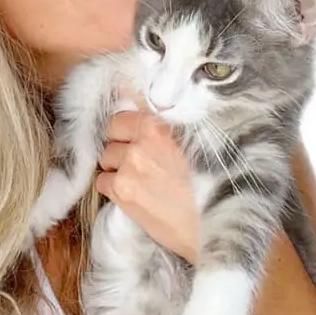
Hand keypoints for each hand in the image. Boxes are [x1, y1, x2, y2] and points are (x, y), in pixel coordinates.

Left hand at [95, 97, 200, 264]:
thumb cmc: (208, 185)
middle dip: (119, 144)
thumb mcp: (190, 142)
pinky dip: (113, 188)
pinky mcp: (122, 190)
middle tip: (139, 160)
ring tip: (140, 180)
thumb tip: (125, 86)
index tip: (133, 137)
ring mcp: (130, 165)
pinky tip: (135, 195)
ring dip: (116, 167)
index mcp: (160, 125)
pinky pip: (102, 181)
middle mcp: (142, 141)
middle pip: (111, 133)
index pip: (123, 114)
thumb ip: (160, 119)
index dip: (128, 128)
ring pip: (105, 158)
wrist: (213, 229)